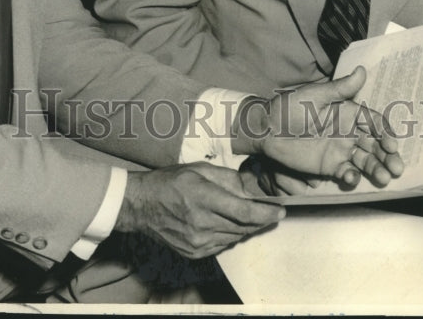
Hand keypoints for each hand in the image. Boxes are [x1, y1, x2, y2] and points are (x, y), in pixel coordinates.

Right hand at [115, 163, 284, 258]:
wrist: (142, 206)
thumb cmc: (170, 182)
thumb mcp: (199, 169)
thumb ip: (227, 178)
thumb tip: (250, 188)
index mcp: (203, 198)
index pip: (244, 211)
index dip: (266, 213)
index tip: (280, 211)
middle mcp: (202, 224)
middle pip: (243, 227)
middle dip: (260, 220)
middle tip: (271, 212)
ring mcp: (198, 242)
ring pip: (235, 237)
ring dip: (246, 228)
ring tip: (250, 215)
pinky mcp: (195, 253)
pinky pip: (223, 245)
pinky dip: (230, 235)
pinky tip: (228, 223)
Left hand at [232, 66, 404, 189]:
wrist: (267, 129)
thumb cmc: (290, 107)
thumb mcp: (315, 95)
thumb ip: (340, 88)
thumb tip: (362, 70)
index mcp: (348, 113)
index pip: (374, 123)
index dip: (386, 133)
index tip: (392, 144)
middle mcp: (349, 132)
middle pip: (375, 145)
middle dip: (388, 156)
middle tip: (397, 168)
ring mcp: (341, 150)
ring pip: (365, 161)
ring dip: (377, 169)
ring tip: (385, 178)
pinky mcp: (330, 166)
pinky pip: (346, 173)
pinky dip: (352, 177)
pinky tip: (351, 178)